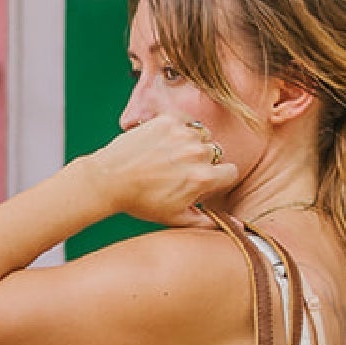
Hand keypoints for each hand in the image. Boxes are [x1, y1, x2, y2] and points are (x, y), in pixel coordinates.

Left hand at [79, 115, 239, 228]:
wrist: (110, 178)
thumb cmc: (141, 201)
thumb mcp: (174, 217)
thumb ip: (206, 221)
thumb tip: (235, 225)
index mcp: (203, 178)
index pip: (230, 172)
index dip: (218, 178)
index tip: (203, 181)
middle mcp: (197, 153)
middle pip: (215, 153)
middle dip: (203, 162)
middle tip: (179, 171)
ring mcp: (184, 133)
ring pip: (202, 135)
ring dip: (191, 144)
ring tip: (170, 156)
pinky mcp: (170, 119)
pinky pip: (188, 121)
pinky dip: (180, 129)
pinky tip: (164, 143)